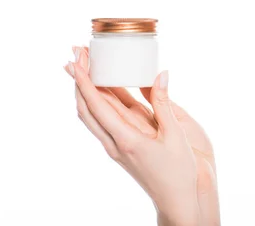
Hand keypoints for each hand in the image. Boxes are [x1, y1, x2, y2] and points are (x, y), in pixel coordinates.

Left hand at [64, 46, 219, 225]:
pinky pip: (104, 121)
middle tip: (77, 53)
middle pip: (86, 107)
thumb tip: (160, 74)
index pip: (96, 104)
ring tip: (85, 66)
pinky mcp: (123, 147)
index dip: (84, 81)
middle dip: (79, 79)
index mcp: (126, 139)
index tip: (75, 60)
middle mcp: (115, 143)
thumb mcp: (175, 135)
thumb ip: (164, 104)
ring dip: (86, 89)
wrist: (177, 200)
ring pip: (92, 115)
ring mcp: (117, 146)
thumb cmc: (179, 172)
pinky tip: (106, 89)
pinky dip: (99, 101)